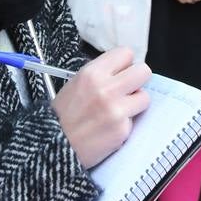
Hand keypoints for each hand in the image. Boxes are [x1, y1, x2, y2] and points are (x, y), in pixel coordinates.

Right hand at [53, 46, 151, 169]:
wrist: (55, 146)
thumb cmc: (63, 116)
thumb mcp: (76, 84)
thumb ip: (101, 75)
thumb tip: (122, 71)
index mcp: (92, 73)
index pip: (126, 54)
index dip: (124, 65)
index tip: (121, 73)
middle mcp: (106, 88)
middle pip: (143, 71)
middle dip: (137, 81)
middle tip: (127, 90)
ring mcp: (116, 110)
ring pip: (145, 96)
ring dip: (135, 103)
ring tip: (119, 110)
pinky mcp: (122, 129)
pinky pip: (135, 120)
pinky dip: (125, 124)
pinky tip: (110, 127)